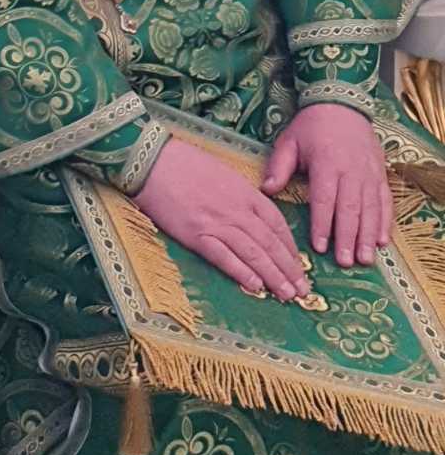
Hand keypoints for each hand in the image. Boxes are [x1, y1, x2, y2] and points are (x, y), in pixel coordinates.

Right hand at [134, 137, 309, 300]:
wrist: (152, 159)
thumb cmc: (184, 161)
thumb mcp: (222, 172)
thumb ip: (240, 195)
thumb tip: (252, 216)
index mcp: (244, 192)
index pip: (276, 224)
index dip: (290, 247)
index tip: (297, 263)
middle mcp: (236, 210)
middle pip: (270, 243)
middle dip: (289, 269)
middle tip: (302, 289)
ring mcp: (216, 223)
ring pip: (253, 254)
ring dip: (273, 276)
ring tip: (286, 294)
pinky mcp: (196, 234)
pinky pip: (224, 257)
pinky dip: (241, 273)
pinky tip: (255, 286)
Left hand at [263, 103, 391, 266]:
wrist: (341, 104)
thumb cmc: (311, 126)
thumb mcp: (289, 141)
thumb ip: (279, 167)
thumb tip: (267, 190)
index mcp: (326, 163)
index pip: (324, 199)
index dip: (322, 224)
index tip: (318, 246)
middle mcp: (351, 171)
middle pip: (350, 209)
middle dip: (347, 237)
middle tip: (345, 262)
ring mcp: (369, 173)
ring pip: (370, 209)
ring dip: (367, 235)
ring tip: (364, 259)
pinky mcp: (381, 174)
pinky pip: (385, 201)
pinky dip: (385, 222)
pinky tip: (382, 242)